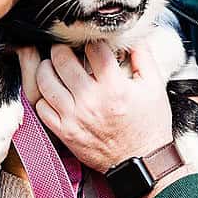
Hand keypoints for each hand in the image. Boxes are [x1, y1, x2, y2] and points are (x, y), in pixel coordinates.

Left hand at [33, 40, 173, 172]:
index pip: (93, 49)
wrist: (140, 162)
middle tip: (65, 48)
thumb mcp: (155, 86)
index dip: (92, 40)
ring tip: (53, 66)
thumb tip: (134, 36)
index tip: (93, 44)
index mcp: (113, 87)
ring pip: (45, 82)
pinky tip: (53, 92)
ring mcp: (74, 117)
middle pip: (62, 61)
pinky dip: (44, 96)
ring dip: (46, 69)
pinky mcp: (65, 133)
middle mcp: (90, 101)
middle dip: (62, 48)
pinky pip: (42, 108)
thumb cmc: (149, 125)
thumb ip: (143, 57)